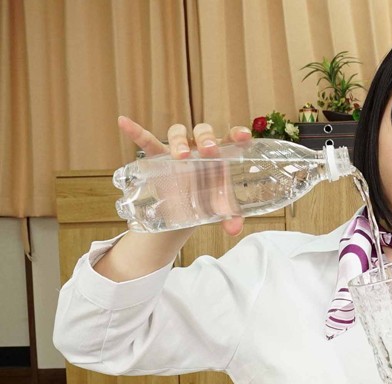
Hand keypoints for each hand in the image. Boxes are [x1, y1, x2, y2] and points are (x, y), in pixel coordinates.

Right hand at [117, 116, 251, 235]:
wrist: (186, 208)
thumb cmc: (210, 199)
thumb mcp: (221, 208)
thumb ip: (231, 217)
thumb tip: (234, 229)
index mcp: (221, 154)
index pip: (231, 137)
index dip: (238, 133)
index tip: (244, 137)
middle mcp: (200, 147)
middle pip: (203, 131)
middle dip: (206, 138)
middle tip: (208, 151)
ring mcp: (178, 150)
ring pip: (178, 132)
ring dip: (179, 140)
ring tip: (180, 156)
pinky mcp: (158, 157)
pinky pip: (146, 140)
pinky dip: (135, 131)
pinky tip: (124, 121)